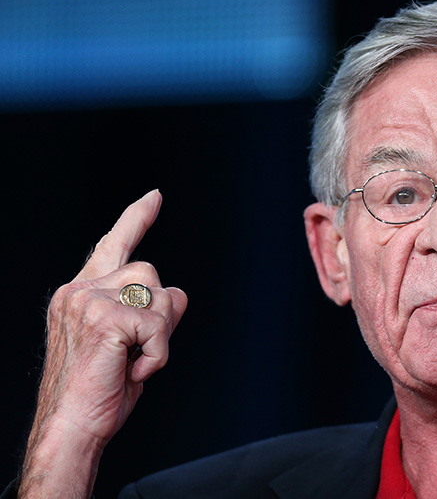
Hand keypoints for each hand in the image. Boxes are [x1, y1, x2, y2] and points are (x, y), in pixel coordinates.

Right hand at [18, 190, 187, 498]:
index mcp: (81, 293)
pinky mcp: (103, 317)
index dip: (136, 219)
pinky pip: (158, 325)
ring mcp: (88, 300)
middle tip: (141, 351)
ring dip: (159, 335)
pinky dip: (158, 354)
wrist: (71, 427)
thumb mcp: (125, 342)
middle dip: (161, 314)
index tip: (154, 198)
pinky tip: (133, 370)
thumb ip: (144, 310)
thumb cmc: (98, 390)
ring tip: (132, 361)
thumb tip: (176, 293)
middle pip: (152, 275)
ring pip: (159, 296)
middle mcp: (80, 289)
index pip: (114, 245)